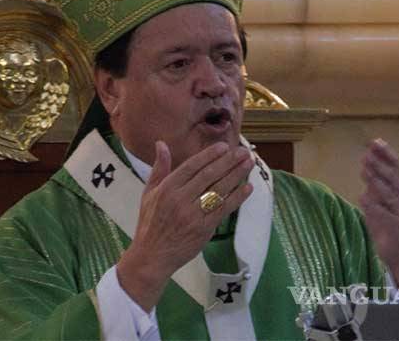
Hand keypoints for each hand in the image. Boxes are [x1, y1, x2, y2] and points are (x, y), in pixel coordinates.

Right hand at [117, 141, 253, 310]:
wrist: (152, 256)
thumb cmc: (150, 223)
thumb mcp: (149, 193)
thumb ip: (159, 167)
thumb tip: (161, 143)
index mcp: (167, 188)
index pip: (192, 166)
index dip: (210, 155)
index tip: (225, 146)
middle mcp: (179, 199)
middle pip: (209, 175)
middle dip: (228, 161)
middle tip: (244, 151)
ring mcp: (192, 214)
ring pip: (218, 190)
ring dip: (236, 175)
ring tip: (249, 164)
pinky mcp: (203, 229)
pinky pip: (223, 209)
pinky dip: (237, 197)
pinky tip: (248, 187)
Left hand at [358, 139, 398, 290]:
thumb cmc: (389, 222)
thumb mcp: (380, 199)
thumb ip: (375, 182)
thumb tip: (367, 162)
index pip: (394, 167)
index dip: (386, 154)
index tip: (375, 141)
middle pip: (392, 178)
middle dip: (379, 165)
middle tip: (366, 155)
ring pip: (389, 195)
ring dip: (376, 182)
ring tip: (364, 171)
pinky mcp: (396, 228)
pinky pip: (385, 216)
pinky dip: (374, 206)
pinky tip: (363, 198)